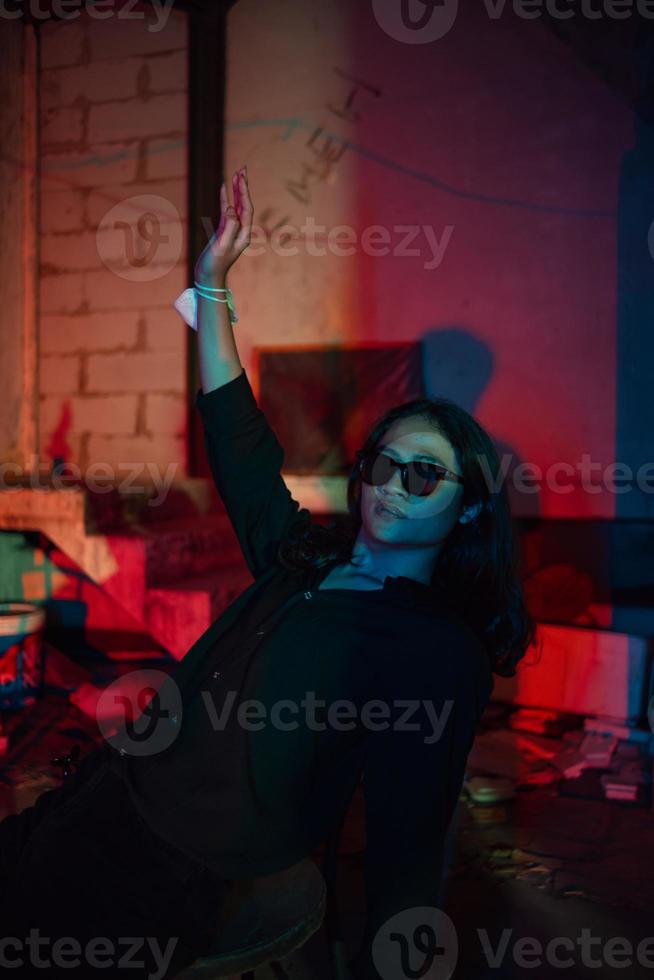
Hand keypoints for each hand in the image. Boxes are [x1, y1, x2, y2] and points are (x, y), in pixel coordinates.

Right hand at [194, 167, 252, 285]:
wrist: (208, 277)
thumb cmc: (215, 264)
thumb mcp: (223, 245)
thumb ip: (229, 227)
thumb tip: (231, 209)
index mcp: (243, 234)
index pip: (246, 208)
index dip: (244, 192)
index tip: (240, 176)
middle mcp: (240, 231)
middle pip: (244, 204)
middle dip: (243, 187)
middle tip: (242, 169)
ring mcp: (231, 230)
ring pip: (236, 206)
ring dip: (236, 190)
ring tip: (236, 175)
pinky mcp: (223, 231)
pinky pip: (225, 211)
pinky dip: (225, 199)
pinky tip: (224, 189)